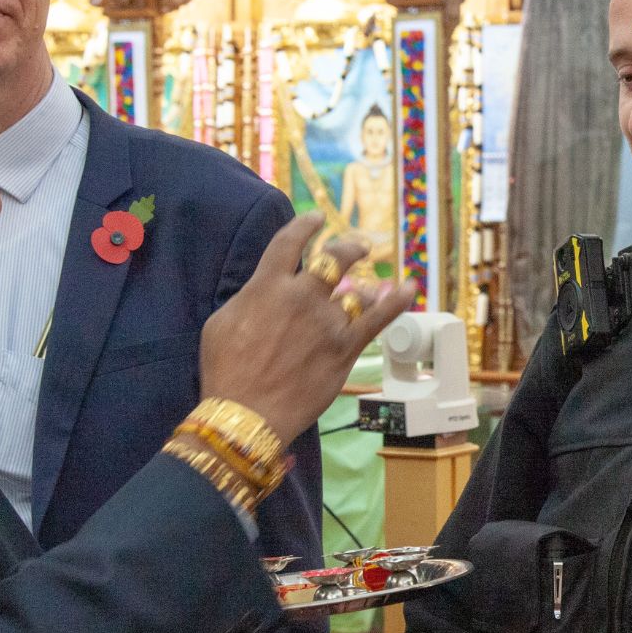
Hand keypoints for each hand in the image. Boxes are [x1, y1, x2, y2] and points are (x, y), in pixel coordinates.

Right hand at [199, 216, 417, 443]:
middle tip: (357, 247)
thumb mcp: (222, 323)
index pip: (290, 242)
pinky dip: (397, 301)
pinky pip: (379, 318)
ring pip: (357, 292)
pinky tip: (410, 288)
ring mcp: (327, 321)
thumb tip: (264, 289)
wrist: (247, 413)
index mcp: (267, 286)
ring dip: (365, 286)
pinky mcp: (346, 347)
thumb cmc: (226, 372)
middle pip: (334, 259)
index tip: (316, 219)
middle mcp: (302, 296)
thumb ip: (249, 298)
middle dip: (348, 248)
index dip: (305, 225)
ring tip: (372, 283)